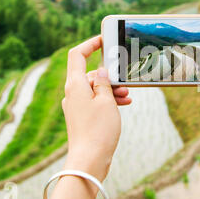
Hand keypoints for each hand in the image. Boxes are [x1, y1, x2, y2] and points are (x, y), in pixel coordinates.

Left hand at [62, 36, 129, 180]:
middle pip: (90, 74)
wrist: (89, 160)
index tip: (103, 39)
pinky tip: (123, 104)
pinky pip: (94, 101)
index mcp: (75, 85)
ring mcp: (75, 106)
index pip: (77, 55)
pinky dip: (107, 100)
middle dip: (109, 75)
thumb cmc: (98, 130)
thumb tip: (102, 70)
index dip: (89, 44)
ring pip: (94, 89)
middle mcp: (72, 93)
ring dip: (111, 89)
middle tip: (125, 82)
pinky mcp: (81, 117)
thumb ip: (105, 82)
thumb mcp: (107, 101)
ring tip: (127, 97)